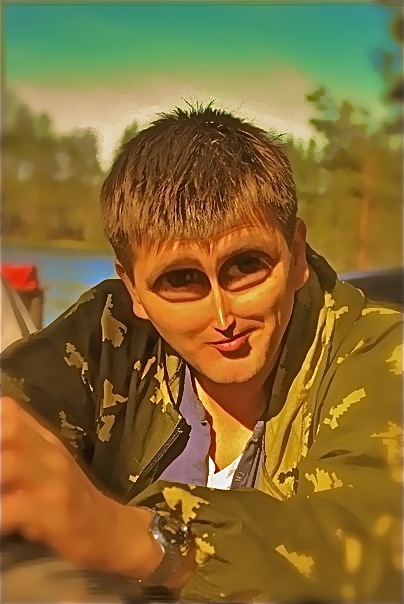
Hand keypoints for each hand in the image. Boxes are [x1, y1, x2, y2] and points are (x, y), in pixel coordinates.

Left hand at [0, 396, 155, 574]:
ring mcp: (56, 482)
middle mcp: (52, 454)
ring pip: (10, 464)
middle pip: (9, 430)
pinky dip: (0, 514)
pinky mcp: (58, 514)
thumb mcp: (50, 465)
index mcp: (46, 441)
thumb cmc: (71, 497)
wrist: (111, 529)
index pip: (10, 412)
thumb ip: (24, 446)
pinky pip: (17, 508)